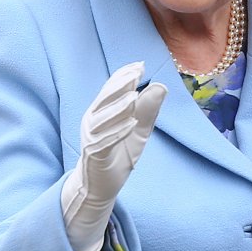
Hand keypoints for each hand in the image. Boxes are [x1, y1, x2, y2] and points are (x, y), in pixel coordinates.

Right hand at [61, 62, 166, 250]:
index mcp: (99, 112)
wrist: (100, 186)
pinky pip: (105, 141)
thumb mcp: (138, 129)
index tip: (139, 65)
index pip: (110, 89)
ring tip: (134, 96)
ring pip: (103, 119)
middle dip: (120, 85)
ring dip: (119, 107)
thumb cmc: (118, 154)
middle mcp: (91, 121)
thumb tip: (160, 85)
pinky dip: (118, 132)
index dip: (123, 76)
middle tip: (136, 73)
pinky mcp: (95, 155)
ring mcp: (91, 138)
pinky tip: (132, 124)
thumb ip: (147, 110)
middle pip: (104, 99)